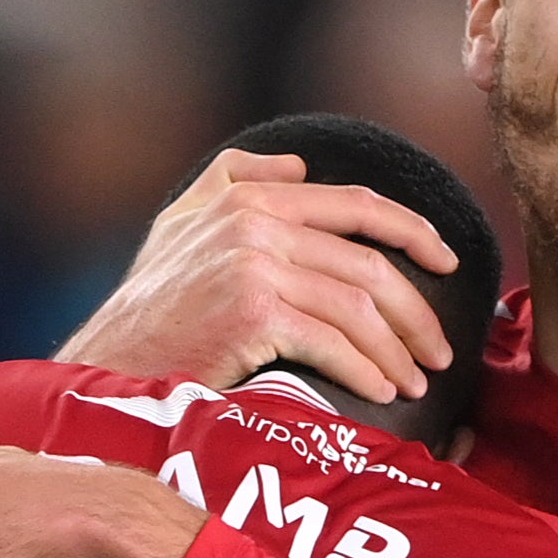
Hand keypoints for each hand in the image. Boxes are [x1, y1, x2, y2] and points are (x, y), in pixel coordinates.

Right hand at [60, 149, 457, 401]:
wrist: (110, 364)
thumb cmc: (151, 307)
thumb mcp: (179, 225)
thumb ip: (232, 180)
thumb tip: (297, 165)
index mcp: (249, 196)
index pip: (354, 204)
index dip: (412, 231)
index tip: (447, 263)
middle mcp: (254, 222)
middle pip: (367, 263)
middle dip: (416, 311)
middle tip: (442, 352)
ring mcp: (254, 265)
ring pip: (357, 306)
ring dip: (397, 350)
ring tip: (416, 382)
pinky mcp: (253, 314)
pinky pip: (333, 342)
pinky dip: (366, 370)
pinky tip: (382, 392)